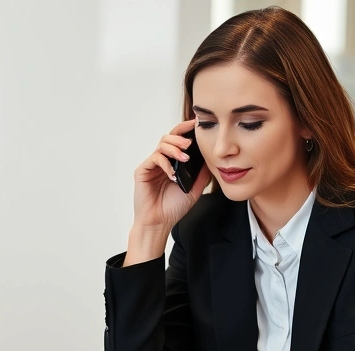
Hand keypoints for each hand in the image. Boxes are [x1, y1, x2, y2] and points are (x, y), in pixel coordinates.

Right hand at [125, 119, 212, 264]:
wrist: (159, 223)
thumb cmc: (173, 208)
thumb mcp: (194, 188)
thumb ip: (201, 173)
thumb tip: (211, 157)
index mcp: (173, 163)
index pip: (178, 141)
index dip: (186, 130)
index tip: (197, 124)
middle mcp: (161, 161)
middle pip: (168, 137)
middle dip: (180, 136)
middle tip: (190, 143)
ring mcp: (151, 166)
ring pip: (161, 145)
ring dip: (174, 148)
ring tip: (185, 157)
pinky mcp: (142, 171)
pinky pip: (154, 159)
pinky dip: (165, 163)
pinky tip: (173, 174)